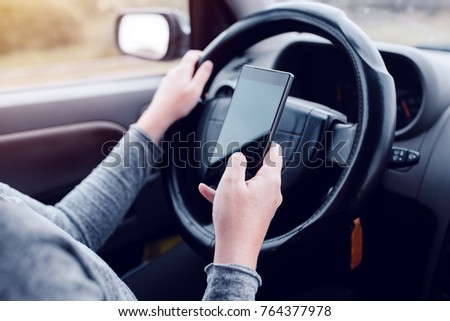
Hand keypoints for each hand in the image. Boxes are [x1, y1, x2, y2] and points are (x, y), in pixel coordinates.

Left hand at [136, 50, 212, 143]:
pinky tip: (185, 96)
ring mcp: (168, 79)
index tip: (207, 60)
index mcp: (182, 70)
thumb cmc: (177, 105)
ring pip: (182, 74)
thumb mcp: (195, 89)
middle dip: (197, 70)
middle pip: (187, 64)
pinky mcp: (166, 86)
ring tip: (195, 92)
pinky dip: (184, 85)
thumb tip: (208, 63)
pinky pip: (177, 81)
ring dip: (191, 79)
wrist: (160, 115)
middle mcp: (174, 72)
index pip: (192, 54)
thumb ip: (202, 75)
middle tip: (204, 82)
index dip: (201, 55)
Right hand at [198, 144, 282, 269]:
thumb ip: (236, 163)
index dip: (268, 143)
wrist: (235, 250)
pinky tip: (208, 192)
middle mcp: (271, 193)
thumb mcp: (230, 183)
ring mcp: (264, 205)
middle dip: (243, 165)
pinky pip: (242, 199)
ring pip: (247, 185)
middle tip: (230, 163)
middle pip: (259, 170)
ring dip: (231, 182)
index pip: (275, 155)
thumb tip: (239, 157)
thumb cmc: (235, 220)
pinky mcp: (256, 214)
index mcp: (270, 181)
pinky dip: (229, 194)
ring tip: (214, 182)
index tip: (266, 136)